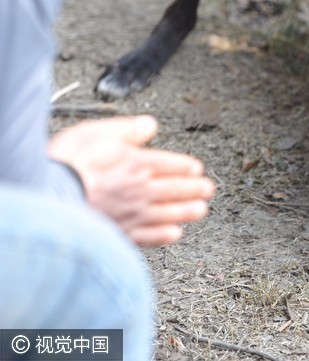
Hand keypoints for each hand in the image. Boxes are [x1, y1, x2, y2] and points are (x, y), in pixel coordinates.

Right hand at [48, 115, 214, 246]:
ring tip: (201, 210)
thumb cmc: (68, 164)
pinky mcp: (119, 234)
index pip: (171, 165)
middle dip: (194, 189)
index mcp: (138, 163)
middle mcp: (140, 190)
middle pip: (175, 190)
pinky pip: (149, 237)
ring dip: (187, 211)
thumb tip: (150, 125)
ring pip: (168, 213)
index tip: (197, 169)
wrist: (47, 197)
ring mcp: (131, 214)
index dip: (186, 167)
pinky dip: (165, 236)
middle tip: (208, 190)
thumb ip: (128, 128)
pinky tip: (174, 235)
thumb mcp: (99, 131)